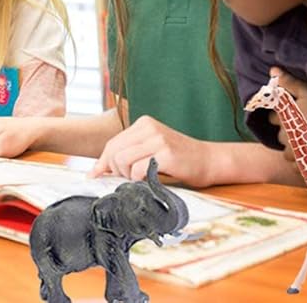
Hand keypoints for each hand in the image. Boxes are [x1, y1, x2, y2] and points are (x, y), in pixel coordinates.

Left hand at [89, 115, 212, 186]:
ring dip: (127, 177)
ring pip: (122, 160)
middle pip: (114, 152)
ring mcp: (158, 139)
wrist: (211, 160)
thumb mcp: (152, 150)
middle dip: (115, 171)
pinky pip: (138, 170)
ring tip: (141, 180)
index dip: (102, 162)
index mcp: (144, 123)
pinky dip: (139, 181)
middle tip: (128, 181)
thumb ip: (129, 154)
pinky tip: (149, 182)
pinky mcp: (166, 153)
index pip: (113, 143)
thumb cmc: (180, 159)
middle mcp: (149, 127)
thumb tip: (99, 170)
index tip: (95, 176)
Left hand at [269, 67, 306, 158]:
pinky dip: (303, 164)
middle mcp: (285, 136)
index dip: (281, 116)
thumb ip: (289, 83)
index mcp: (284, 118)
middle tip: (304, 130)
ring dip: (295, 150)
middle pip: (281, 136)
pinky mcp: (303, 167)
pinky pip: (298, 167)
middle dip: (288, 133)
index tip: (292, 116)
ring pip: (288, 153)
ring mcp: (294, 153)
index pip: (272, 117)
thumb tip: (272, 71)